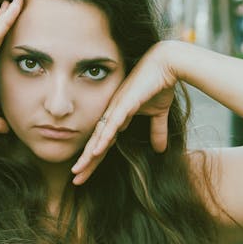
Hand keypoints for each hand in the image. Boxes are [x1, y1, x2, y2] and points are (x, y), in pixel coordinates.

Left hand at [71, 42, 176, 184]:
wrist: (167, 64)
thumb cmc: (159, 84)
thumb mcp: (158, 114)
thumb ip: (156, 131)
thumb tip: (160, 149)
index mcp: (117, 116)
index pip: (103, 142)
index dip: (94, 159)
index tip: (85, 174)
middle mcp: (112, 113)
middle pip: (95, 143)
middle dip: (86, 162)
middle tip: (75, 179)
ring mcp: (116, 108)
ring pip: (99, 136)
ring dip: (89, 155)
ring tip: (78, 170)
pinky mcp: (124, 103)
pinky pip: (112, 125)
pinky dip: (104, 139)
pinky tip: (95, 152)